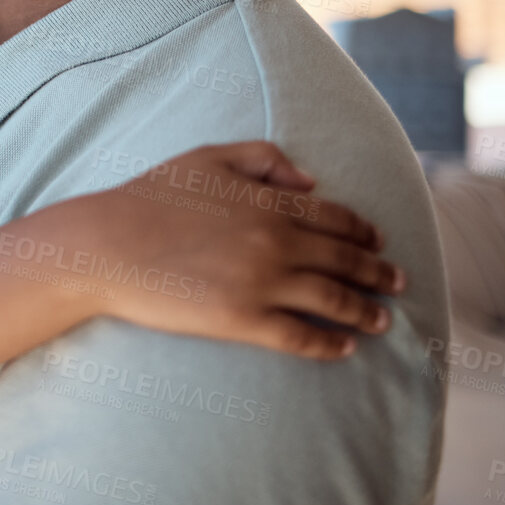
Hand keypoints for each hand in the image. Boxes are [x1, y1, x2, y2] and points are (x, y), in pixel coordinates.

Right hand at [47, 141, 403, 359]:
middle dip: (379, 274)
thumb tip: (312, 182)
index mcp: (271, 202)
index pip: (338, 219)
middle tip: (397, 284)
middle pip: (346, 261)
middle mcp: (277, 242)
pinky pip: (302, 337)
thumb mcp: (208, 157)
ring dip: (365, 312)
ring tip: (381, 321)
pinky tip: (343, 347)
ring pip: (334, 301)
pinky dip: (330, 344)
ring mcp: (263, 284)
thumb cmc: (150, 197)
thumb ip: (265, 159)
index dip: (365, 232)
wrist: (107, 244)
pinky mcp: (244, 321)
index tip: (379, 243)